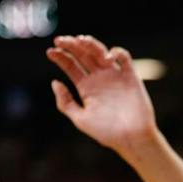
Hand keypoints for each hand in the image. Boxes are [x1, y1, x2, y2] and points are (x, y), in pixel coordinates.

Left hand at [47, 35, 156, 153]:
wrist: (132, 139)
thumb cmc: (107, 133)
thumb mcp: (80, 119)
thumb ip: (66, 103)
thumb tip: (55, 82)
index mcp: (86, 88)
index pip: (71, 66)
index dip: (61, 57)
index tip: (50, 52)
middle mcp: (99, 79)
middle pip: (83, 55)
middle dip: (71, 45)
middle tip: (60, 40)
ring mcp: (114, 76)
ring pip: (100, 52)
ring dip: (90, 44)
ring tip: (80, 40)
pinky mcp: (130, 76)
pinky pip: (124, 57)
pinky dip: (116, 52)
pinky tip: (107, 57)